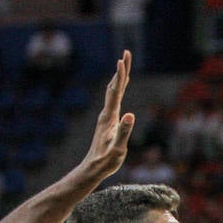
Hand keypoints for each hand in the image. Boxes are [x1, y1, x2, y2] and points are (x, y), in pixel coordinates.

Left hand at [83, 52, 134, 177]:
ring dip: (120, 77)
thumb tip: (130, 115)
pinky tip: (120, 87)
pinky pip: (114, 99)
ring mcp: (106, 117)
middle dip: (122, 70)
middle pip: (114, 86)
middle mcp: (106, 113)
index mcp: (109, 117)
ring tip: (125, 64)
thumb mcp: (117, 149)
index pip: (116, 91)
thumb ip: (123, 132)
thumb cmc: (105, 162)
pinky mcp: (108, 122)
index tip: (122, 59)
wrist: (92, 169)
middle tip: (127, 53)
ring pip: (113, 91)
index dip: (120, 75)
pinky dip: (118, 89)